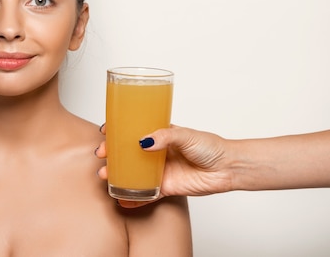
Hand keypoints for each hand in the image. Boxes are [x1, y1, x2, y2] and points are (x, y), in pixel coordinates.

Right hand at [95, 124, 234, 207]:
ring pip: (132, 172)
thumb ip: (165, 137)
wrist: (227, 168)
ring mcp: (160, 170)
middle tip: (102, 154)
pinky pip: (145, 192)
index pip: (133, 130)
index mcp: (160, 135)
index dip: (118, 131)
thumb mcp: (186, 135)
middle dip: (111, 153)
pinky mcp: (166, 187)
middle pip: (128, 152)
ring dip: (116, 174)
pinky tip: (120, 199)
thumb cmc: (210, 147)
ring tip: (105, 176)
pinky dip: (132, 197)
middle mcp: (157, 152)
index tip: (105, 131)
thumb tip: (144, 142)